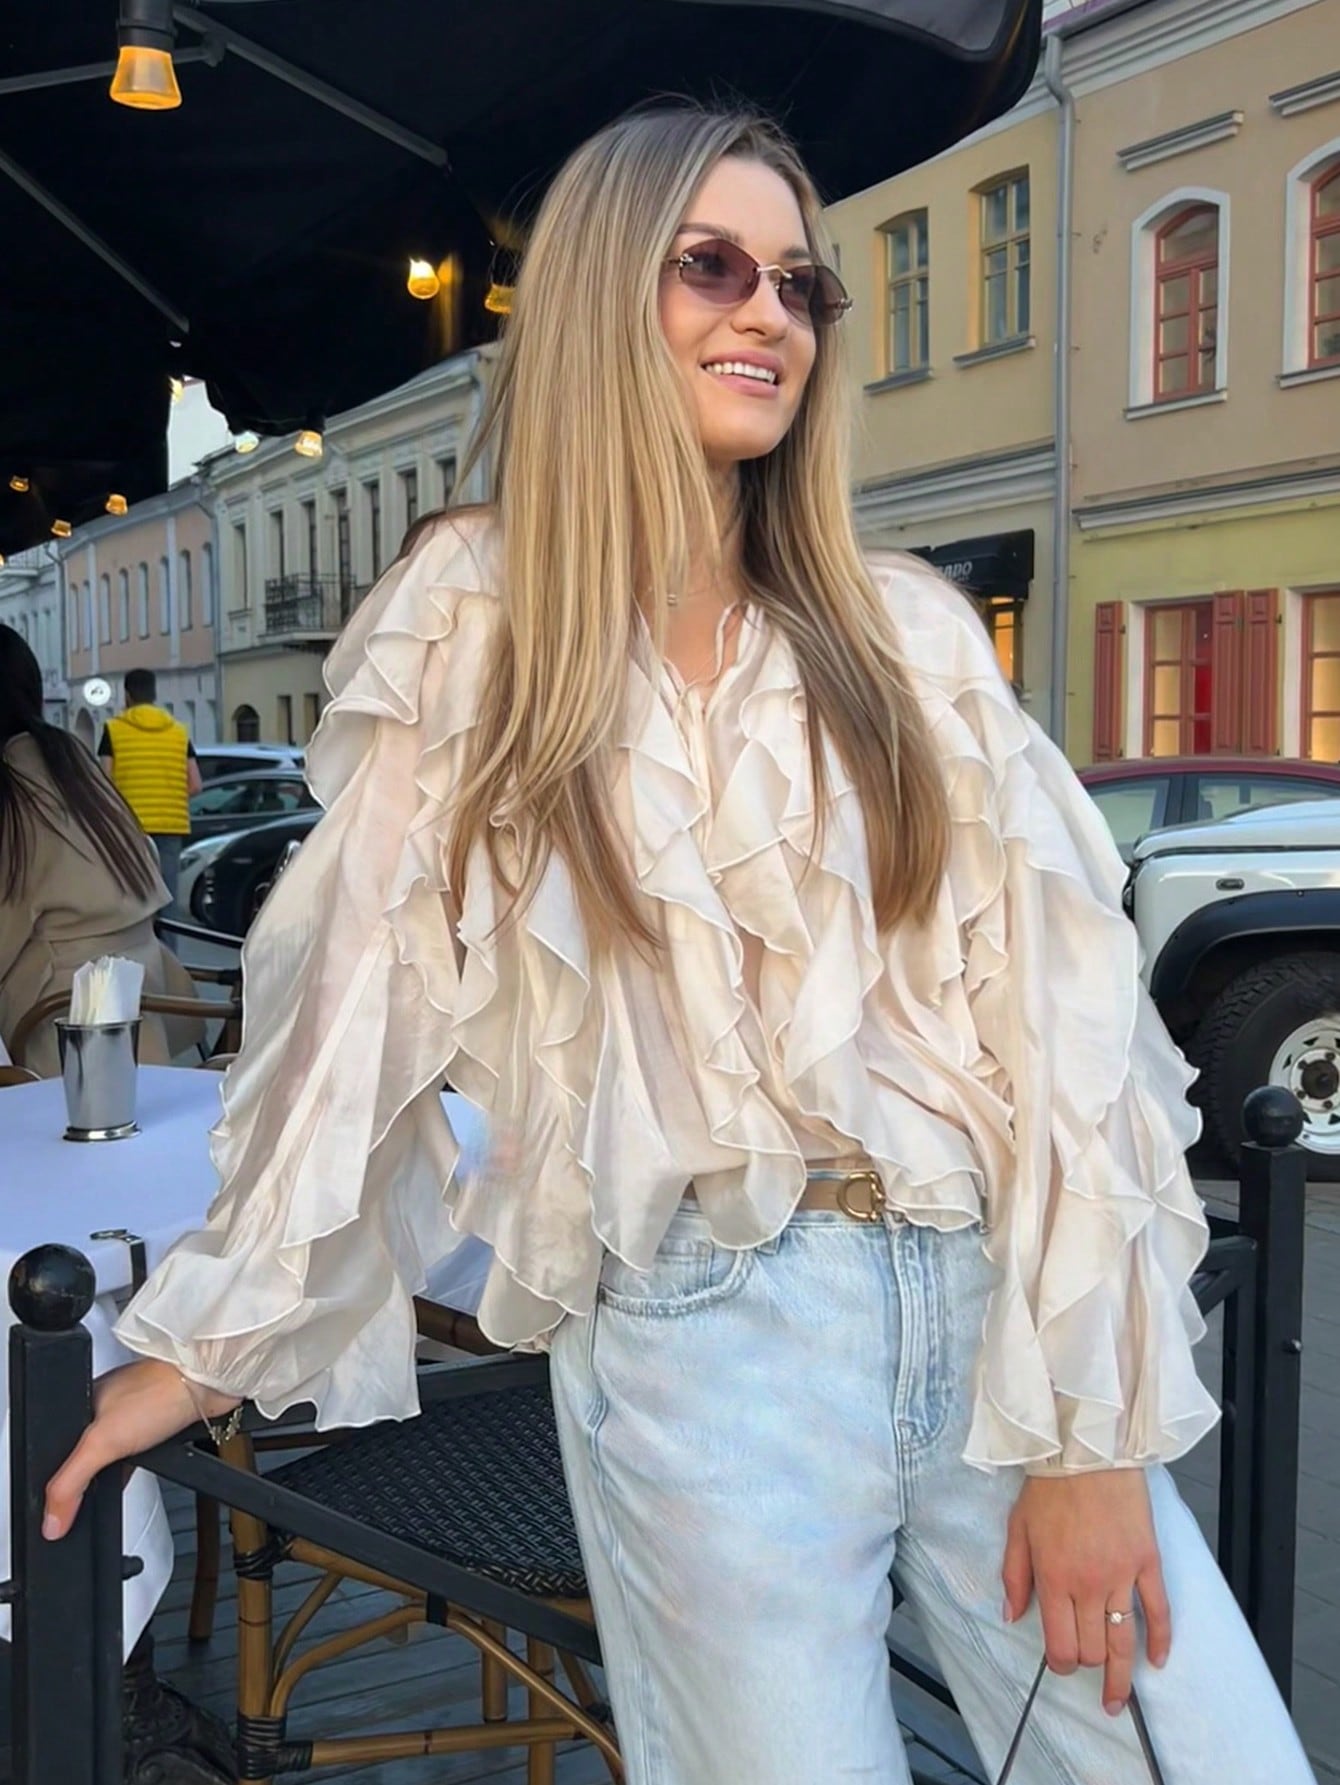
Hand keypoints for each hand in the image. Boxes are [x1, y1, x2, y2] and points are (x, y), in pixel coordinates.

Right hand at [42, 1360, 239, 1540]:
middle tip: (96, 1490)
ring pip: (115, 1457)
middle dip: (91, 1478)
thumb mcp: (102, 1442)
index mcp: (83, 1403)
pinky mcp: (158, 1424)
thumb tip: (52, 1519)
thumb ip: (71, 1482)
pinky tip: (145, 1467)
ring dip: (119, 1471)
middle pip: (86, 1457)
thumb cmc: (160, 1392)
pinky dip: (140, 1465)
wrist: (211, 1383)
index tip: (60, 1509)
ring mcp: (134, 1415)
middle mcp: (107, 1407)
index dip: (58, 1480)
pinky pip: (140, 1455)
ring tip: (124, 1473)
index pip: (58, 1452)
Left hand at [1002, 1470, 1170, 1715]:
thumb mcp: (1017, 1528)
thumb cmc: (1049, 1486)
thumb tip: (1011, 1615)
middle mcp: (1088, 1584)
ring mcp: (1122, 1575)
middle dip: (1088, 1666)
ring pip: (1124, 1639)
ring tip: (1120, 1699)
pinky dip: (1160, 1640)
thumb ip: (1013, 1575)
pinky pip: (1158, 1610)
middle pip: (1093, 1648)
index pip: (1060, 1643)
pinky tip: (1157, 1660)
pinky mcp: (1147, 1562)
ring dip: (1123, 1676)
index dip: (1061, 1664)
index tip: (1061, 1664)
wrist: (1086, 1450)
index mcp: (1053, 1578)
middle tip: (1087, 1669)